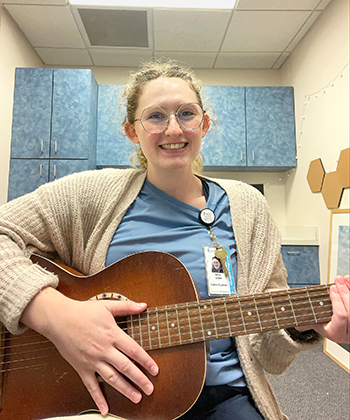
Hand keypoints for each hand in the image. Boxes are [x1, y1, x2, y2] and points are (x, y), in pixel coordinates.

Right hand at [21, 287, 158, 415]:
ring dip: (125, 389)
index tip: (155, 370)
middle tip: (150, 389)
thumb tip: (143, 305)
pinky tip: (105, 409)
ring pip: (112, 378)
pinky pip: (91, 386)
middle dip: (140, 379)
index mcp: (112, 334)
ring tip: (137, 398)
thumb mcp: (107, 305)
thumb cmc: (83, 311)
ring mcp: (92, 360)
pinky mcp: (81, 368)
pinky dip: (98, 399)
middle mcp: (104, 350)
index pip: (134, 350)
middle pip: (126, 367)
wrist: (59, 318)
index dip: (146, 361)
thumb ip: (127, 306)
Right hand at [296, 276, 349, 343]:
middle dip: (344, 291)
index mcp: (335, 333)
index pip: (340, 316)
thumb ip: (309, 314)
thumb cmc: (324, 325)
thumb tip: (293, 302)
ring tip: (344, 279)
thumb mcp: (315, 322)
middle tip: (338, 280)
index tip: (332, 289)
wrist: (338, 332)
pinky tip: (349, 283)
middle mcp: (349, 332)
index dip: (337, 301)